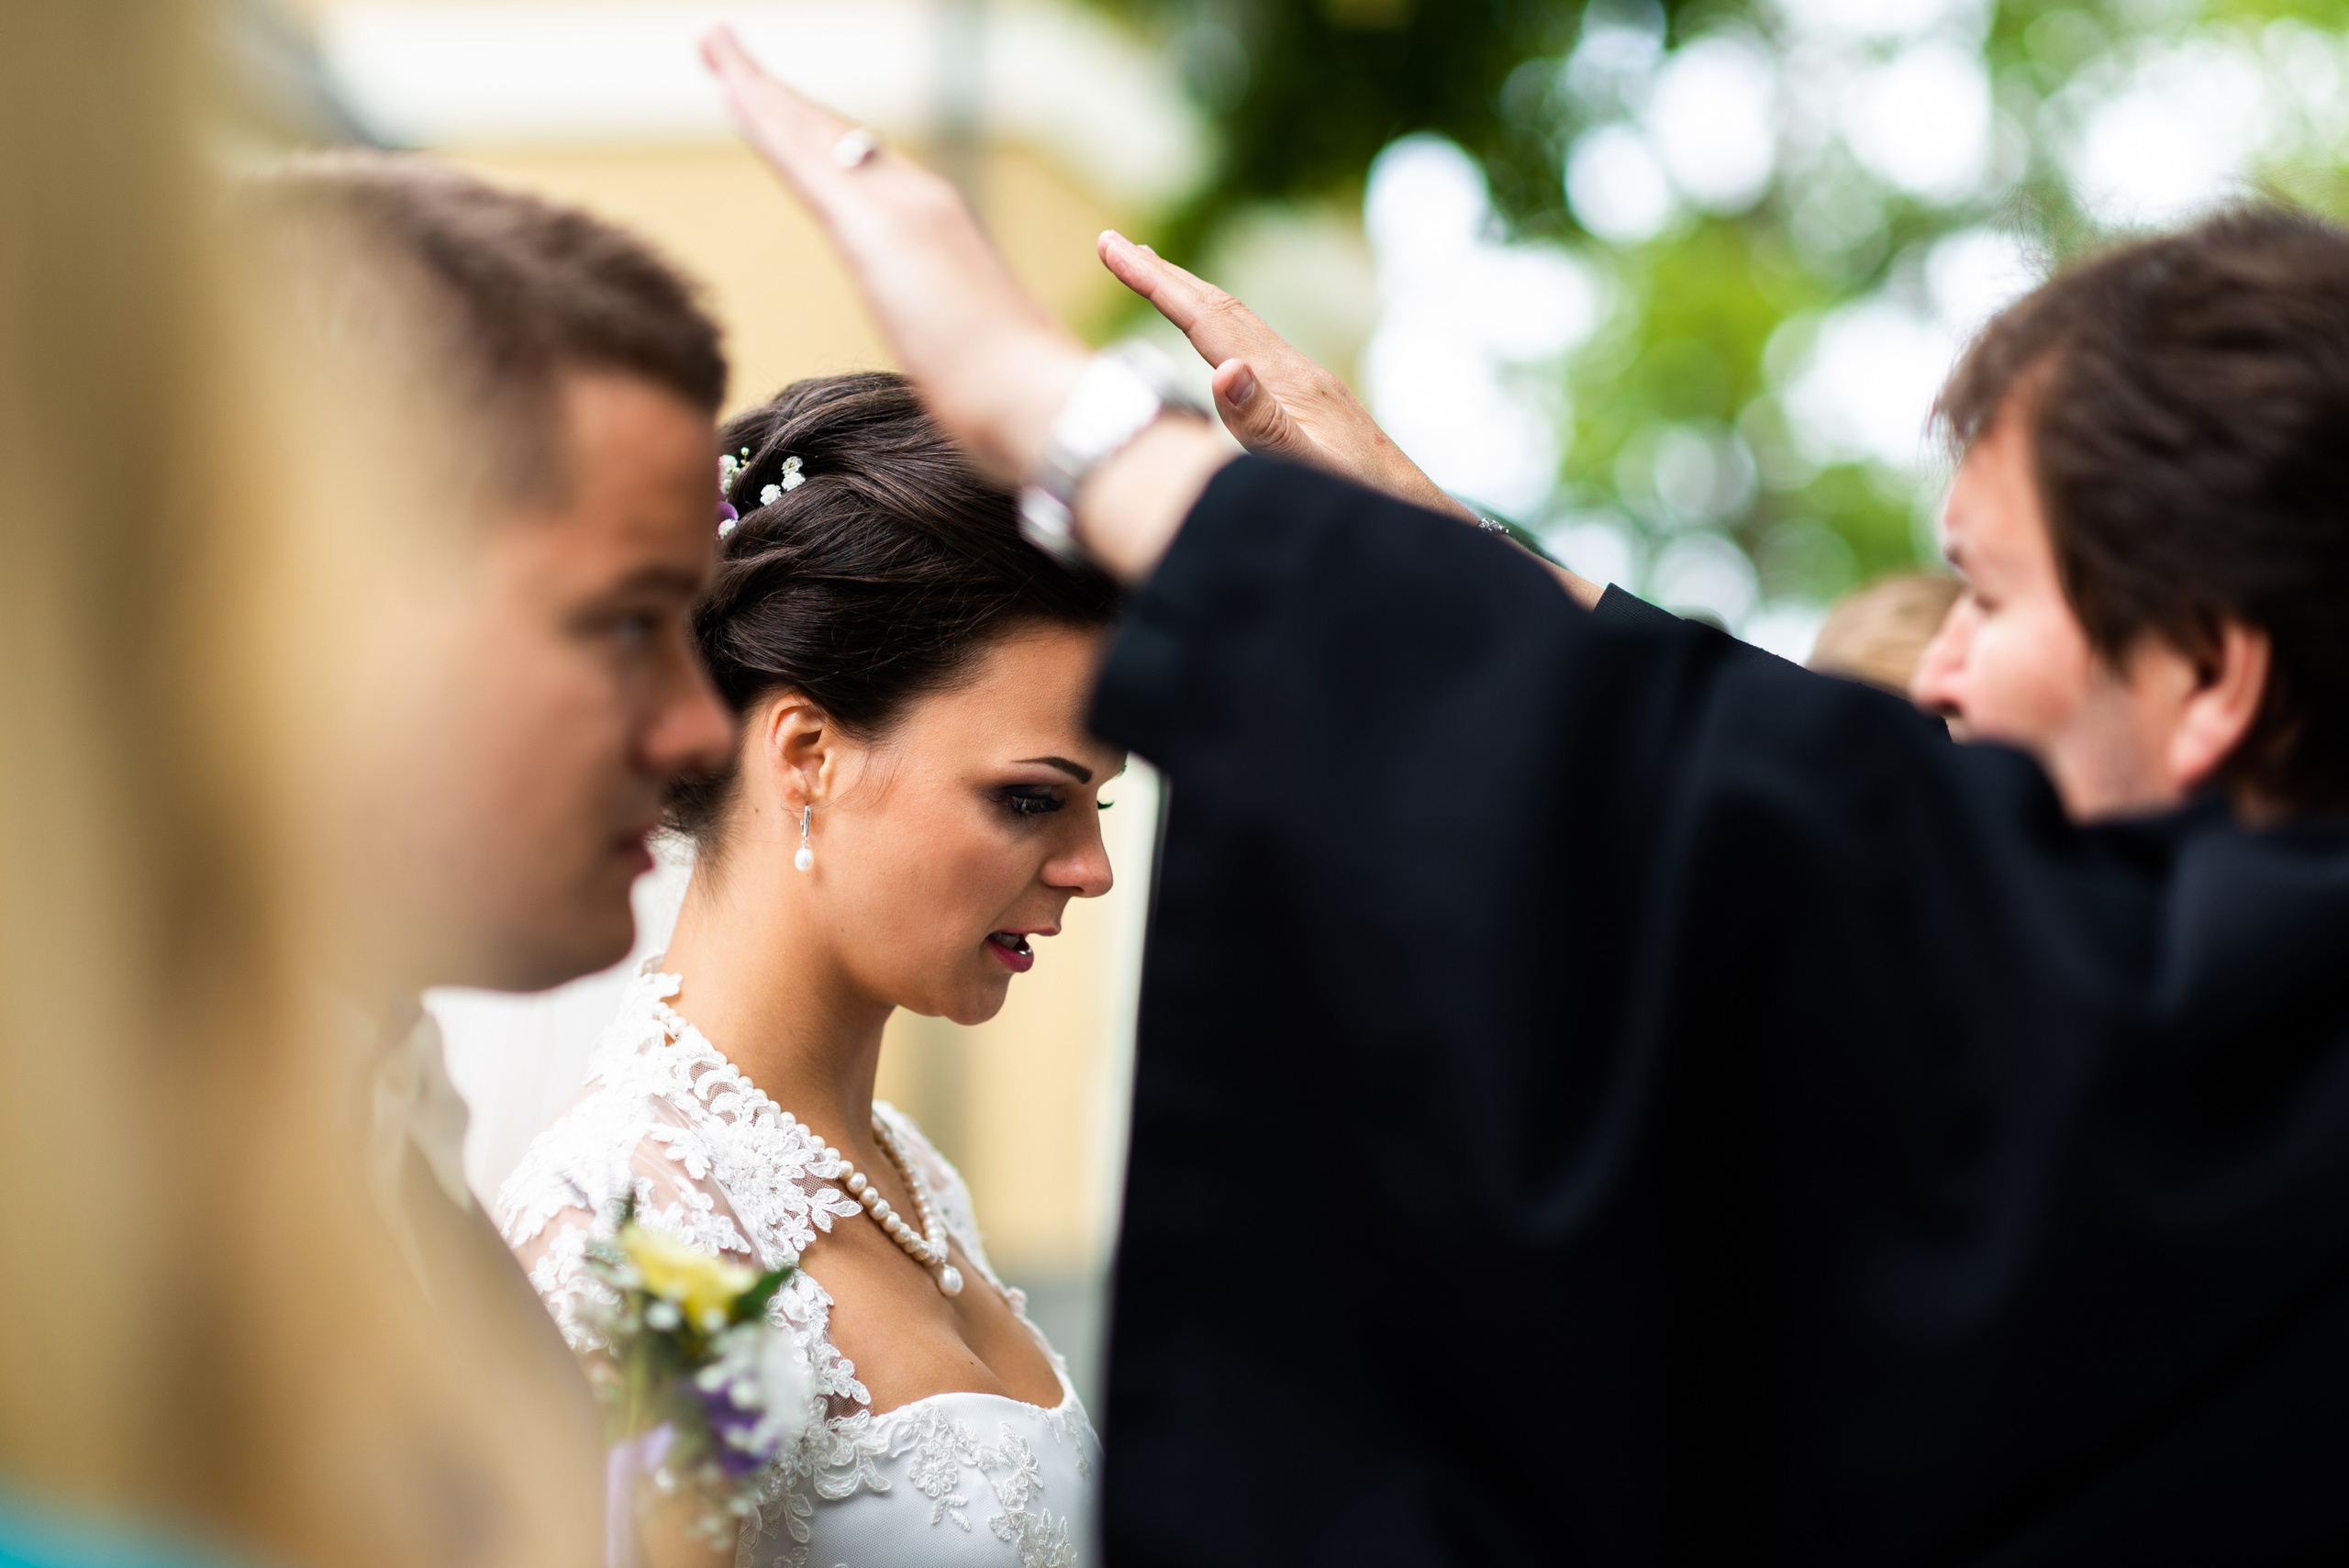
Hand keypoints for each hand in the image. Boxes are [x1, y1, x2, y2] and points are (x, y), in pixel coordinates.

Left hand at [700, 26, 1080, 484]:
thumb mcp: (971, 358)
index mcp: (939, 229)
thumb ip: (954, 345)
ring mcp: (898, 207)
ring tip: (713, 46)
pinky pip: (802, 161)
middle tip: (722, 49)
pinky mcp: (873, 229)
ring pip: (811, 133)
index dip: (815, 131)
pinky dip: (764, 119)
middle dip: (776, 92)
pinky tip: (730, 89)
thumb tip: (956, 368)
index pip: (863, 167)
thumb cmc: (1013, 400)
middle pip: (832, 135)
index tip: (775, 104)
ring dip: (757, 87)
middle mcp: (920, 200)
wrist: (1037, 401)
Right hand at [1097, 231, 1476, 520]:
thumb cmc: (1367, 507)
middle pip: (1221, 310)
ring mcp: (1309, 387)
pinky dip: (1219, 331)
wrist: (1428, 522)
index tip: (1111, 248)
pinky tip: (1218, 346)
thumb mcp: (1311, 472)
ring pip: (1239, 326)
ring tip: (1156, 274)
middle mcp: (1298, 374)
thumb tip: (1224, 370)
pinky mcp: (1318, 407)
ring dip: (1191, 296)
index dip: (1156, 284)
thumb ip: (1265, 426)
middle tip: (1114, 245)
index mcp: (1287, 383)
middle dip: (1164, 276)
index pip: (1209, 322)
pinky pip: (1255, 351)